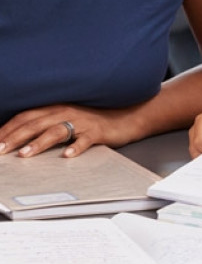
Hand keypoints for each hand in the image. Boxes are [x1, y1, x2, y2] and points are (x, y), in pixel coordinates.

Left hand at [0, 104, 131, 157]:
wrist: (128, 116)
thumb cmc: (96, 120)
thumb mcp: (69, 118)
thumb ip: (48, 125)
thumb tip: (20, 140)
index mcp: (57, 108)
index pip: (27, 116)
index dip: (8, 128)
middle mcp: (68, 111)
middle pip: (37, 123)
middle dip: (15, 136)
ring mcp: (83, 121)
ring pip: (57, 130)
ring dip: (39, 142)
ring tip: (24, 154)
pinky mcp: (98, 131)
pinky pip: (86, 139)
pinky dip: (76, 147)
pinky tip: (67, 156)